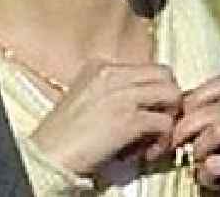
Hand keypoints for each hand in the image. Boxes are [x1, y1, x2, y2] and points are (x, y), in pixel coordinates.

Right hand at [30, 59, 181, 175]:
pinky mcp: (128, 119)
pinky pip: (165, 124)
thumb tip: (146, 101)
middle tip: (160, 122)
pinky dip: (163, 141)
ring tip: (154, 139)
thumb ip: (114, 91)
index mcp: (99, 66)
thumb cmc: (65, 134)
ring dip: (170, 119)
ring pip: (171, 94)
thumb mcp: (86, 98)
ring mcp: (120, 94)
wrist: (48, 153)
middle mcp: (111, 73)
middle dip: (169, 99)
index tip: (148, 112)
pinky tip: (147, 153)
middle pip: (164, 74)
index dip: (154, 92)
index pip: (146, 68)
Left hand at [173, 75, 219, 195]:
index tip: (183, 113)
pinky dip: (203, 172)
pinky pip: (215, 163)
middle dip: (186, 125)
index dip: (197, 96)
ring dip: (199, 147)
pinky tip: (208, 179)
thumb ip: (212, 111)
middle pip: (215, 109)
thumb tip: (177, 102)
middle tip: (176, 141)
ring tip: (198, 160)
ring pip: (217, 132)